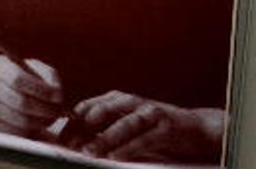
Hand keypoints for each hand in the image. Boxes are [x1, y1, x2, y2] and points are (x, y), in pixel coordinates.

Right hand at [0, 55, 64, 138]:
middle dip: (45, 109)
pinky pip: (15, 132)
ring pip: (20, 121)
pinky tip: (35, 123)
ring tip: (50, 118)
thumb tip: (58, 93)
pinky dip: (30, 131)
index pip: (17, 79)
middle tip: (59, 112)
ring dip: (41, 122)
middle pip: (21, 103)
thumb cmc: (17, 76)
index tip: (59, 96)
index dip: (41, 89)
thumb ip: (47, 75)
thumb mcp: (31, 67)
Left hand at [71, 91, 222, 161]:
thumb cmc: (154, 129)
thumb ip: (102, 129)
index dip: (71, 124)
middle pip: (101, 112)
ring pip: (123, 123)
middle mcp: (130, 102)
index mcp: (116, 100)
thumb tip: (74, 141)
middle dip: (83, 130)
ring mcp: (149, 112)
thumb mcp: (125, 126)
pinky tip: (117, 156)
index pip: (86, 108)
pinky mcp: (166, 126)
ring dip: (105, 139)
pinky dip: (129, 147)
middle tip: (70, 146)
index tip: (59, 140)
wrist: (195, 129)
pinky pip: (145, 137)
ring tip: (90, 152)